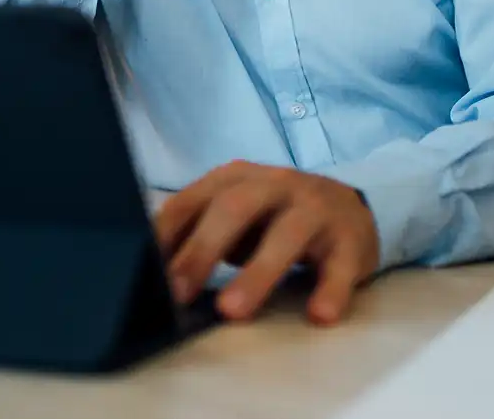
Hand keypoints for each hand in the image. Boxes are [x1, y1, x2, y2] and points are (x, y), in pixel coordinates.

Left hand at [156, 161, 379, 325]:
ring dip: (258, 273)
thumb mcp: (235, 217)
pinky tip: (319, 314)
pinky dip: (331, 289)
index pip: (193, 200)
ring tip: (233, 311)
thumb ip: (197, 234)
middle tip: (178, 293)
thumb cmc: (275, 219)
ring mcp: (315, 207)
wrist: (350, 207)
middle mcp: (275, 184)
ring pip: (287, 234)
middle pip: (235, 208)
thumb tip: (147, 274)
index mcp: (237, 178)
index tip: (142, 274)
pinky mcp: (350, 238)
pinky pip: (342, 264)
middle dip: (202, 249)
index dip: (166, 236)